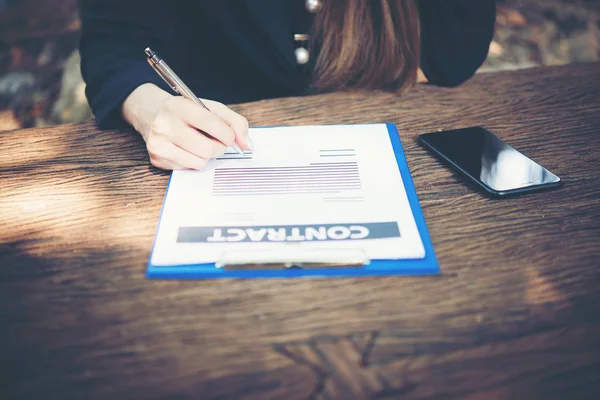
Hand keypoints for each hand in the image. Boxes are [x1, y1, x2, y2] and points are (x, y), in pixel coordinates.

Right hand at [122, 83, 251, 169]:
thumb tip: (247, 145)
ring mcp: (158, 144)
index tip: (229, 137)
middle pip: (208, 149)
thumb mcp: (211, 108)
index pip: (213, 125)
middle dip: (219, 148)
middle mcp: (165, 125)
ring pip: (200, 162)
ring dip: (207, 156)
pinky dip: (194, 161)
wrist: (152, 114)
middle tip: (215, 142)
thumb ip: (235, 123)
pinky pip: (189, 168)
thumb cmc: (187, 112)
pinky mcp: (157, 159)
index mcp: (179, 106)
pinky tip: (187, 150)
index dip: (228, 135)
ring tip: (199, 144)